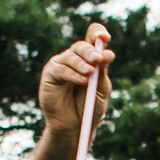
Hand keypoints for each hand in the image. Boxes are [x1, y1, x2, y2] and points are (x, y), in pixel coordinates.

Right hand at [36, 23, 113, 139]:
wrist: (75, 126)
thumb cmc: (89, 106)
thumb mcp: (100, 88)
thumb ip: (102, 71)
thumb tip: (109, 53)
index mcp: (89, 58)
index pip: (92, 38)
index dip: (97, 33)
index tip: (105, 37)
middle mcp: (74, 58)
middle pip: (81, 46)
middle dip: (90, 51)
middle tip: (98, 59)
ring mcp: (60, 64)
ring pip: (71, 56)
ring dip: (82, 63)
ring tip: (90, 73)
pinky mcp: (50, 74)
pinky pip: (61, 69)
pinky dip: (72, 74)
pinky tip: (83, 80)